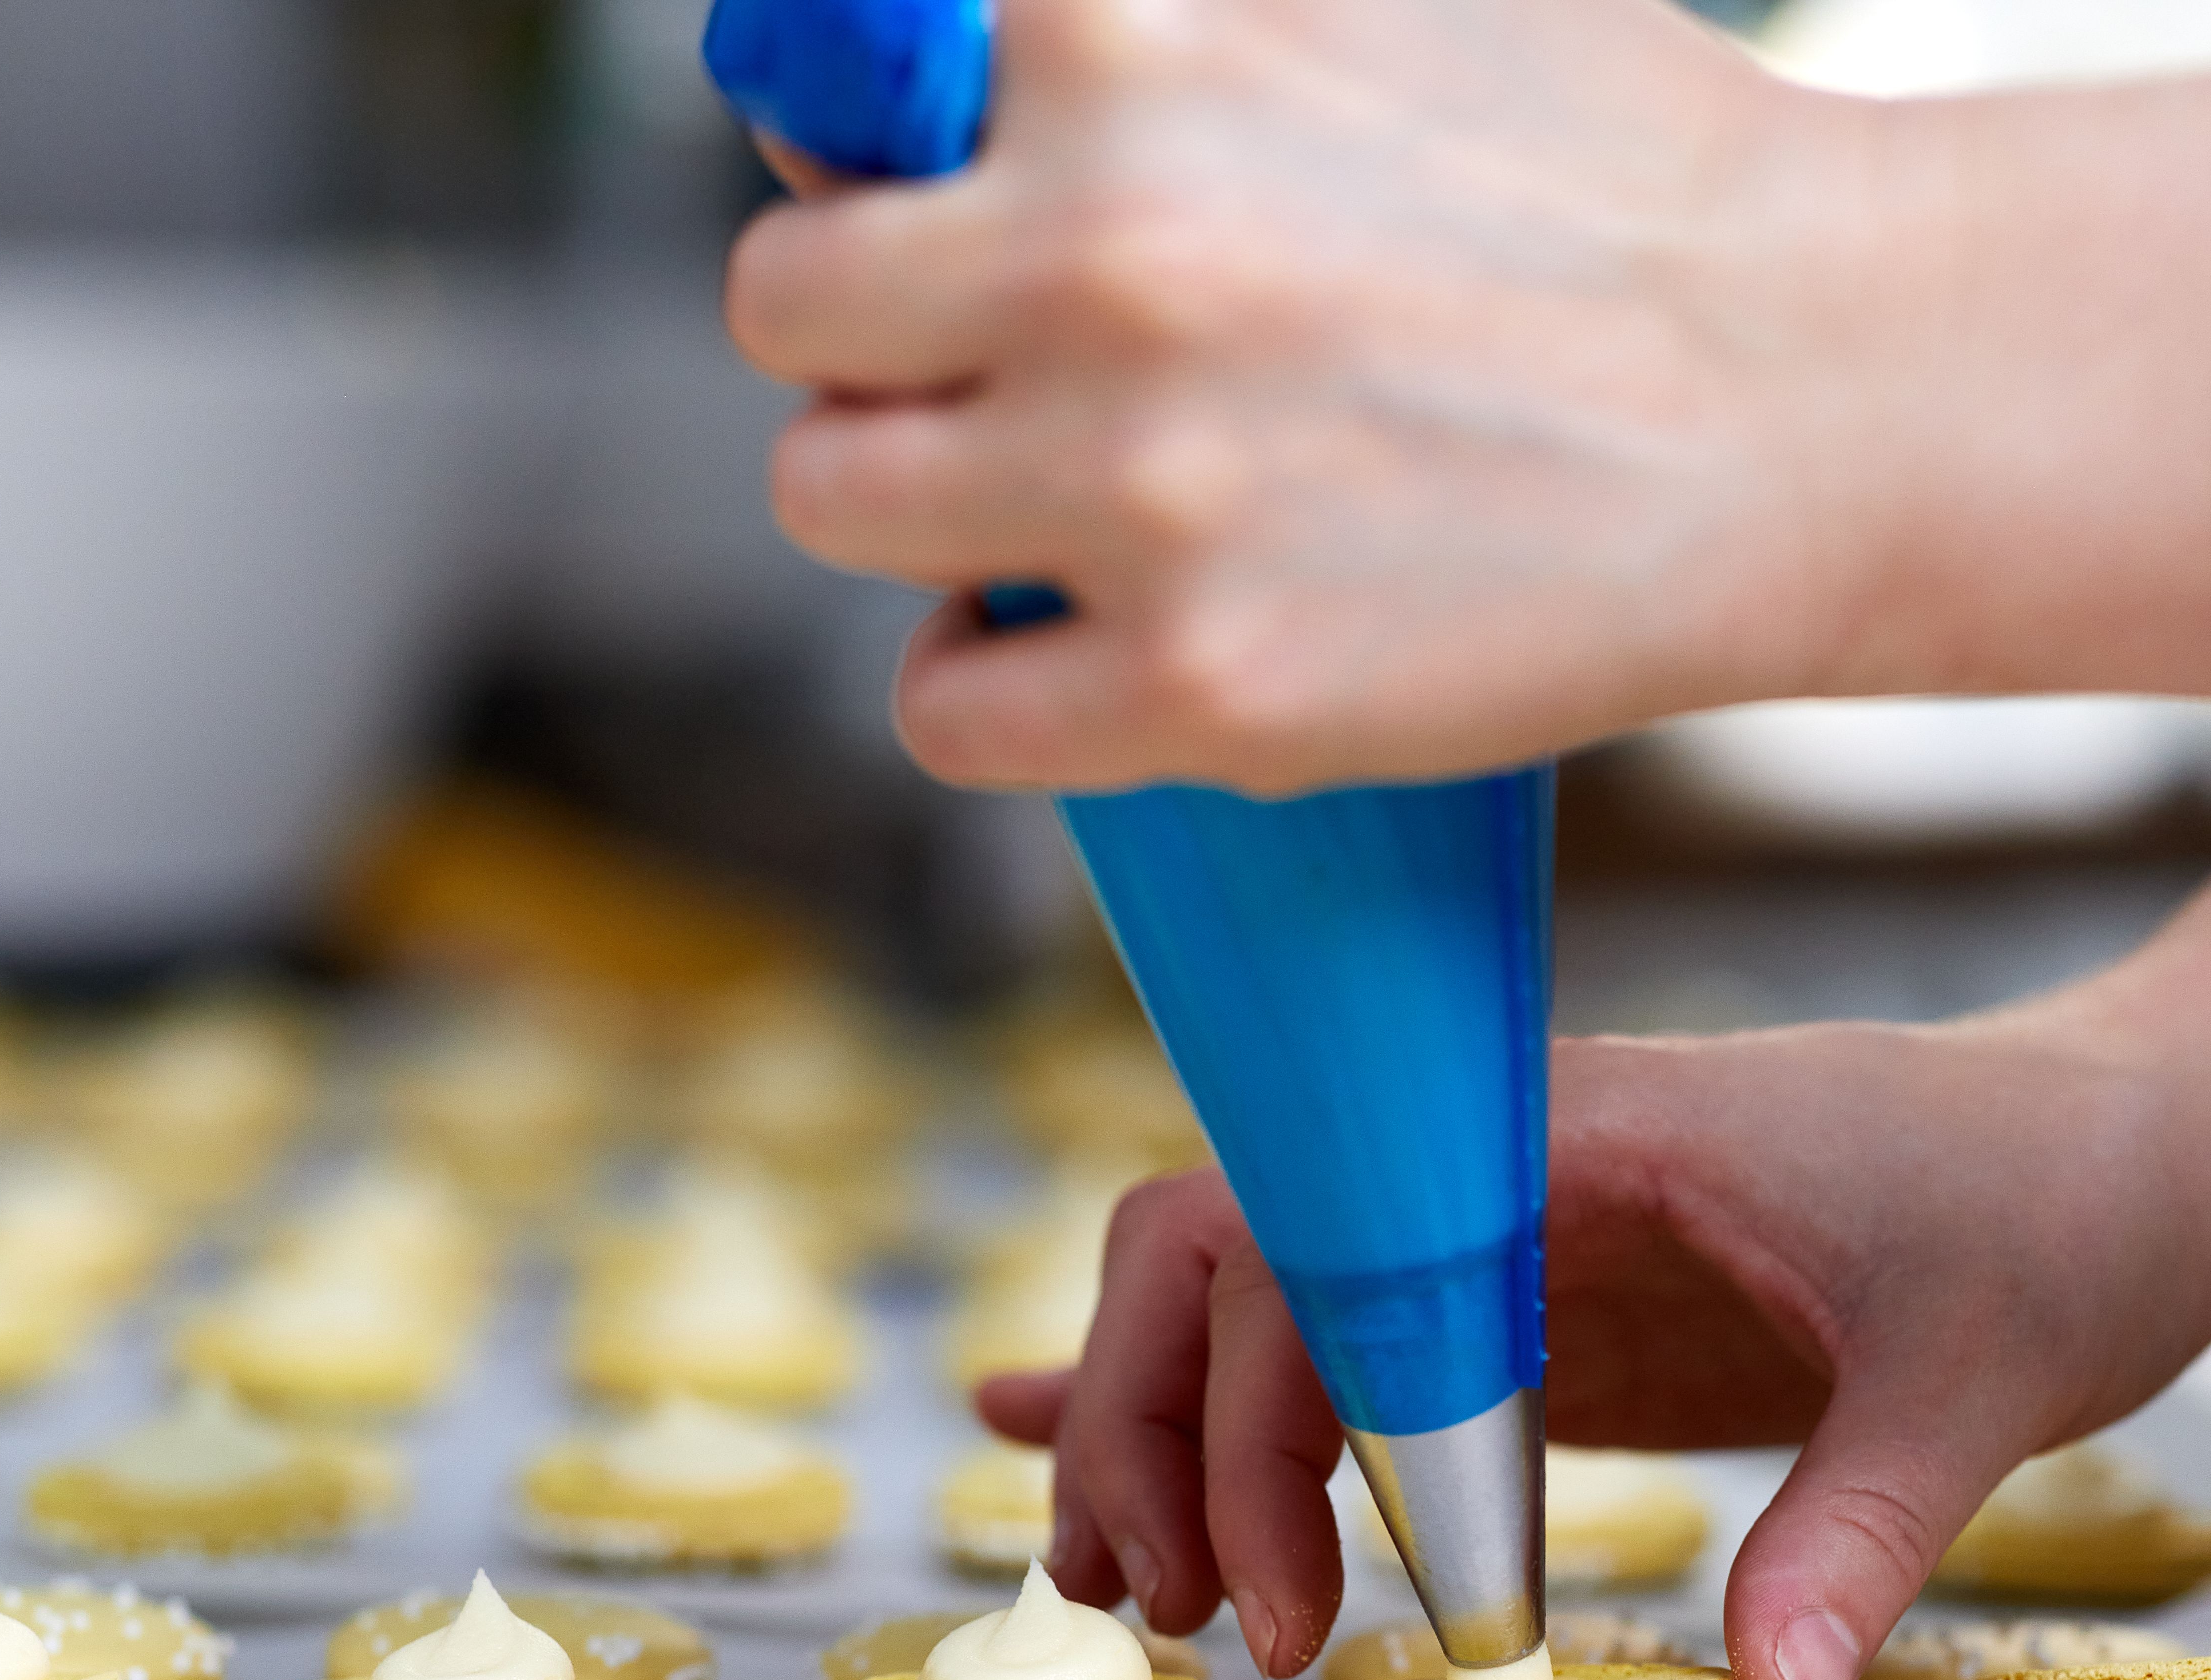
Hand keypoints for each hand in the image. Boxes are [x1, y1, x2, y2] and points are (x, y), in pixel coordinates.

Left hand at [727, 0, 2210, 793]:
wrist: (1795, 386)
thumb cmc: (1590, 175)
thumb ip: (1134, 18)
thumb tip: (924, 63)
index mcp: (1116, 25)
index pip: (828, 87)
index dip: (876, 163)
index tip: (944, 218)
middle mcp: (1100, 245)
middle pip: (785, 307)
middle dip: (872, 345)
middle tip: (996, 380)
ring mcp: (1141, 482)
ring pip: (832, 501)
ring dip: (916, 513)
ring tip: (1050, 511)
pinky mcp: (1199, 682)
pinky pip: (942, 709)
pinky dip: (987, 687)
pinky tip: (1082, 645)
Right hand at [981, 890, 2210, 1679]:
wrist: (2115, 1152)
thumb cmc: (2051, 1211)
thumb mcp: (1976, 1372)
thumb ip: (1864, 1527)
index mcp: (1577, 1136)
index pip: (1313, 1246)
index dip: (1252, 1427)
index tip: (1288, 1603)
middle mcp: (1499, 1170)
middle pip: (1215, 1257)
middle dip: (1157, 1432)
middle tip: (1184, 1616)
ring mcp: (1497, 1239)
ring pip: (1240, 1298)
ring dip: (1158, 1431)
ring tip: (1135, 1588)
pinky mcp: (1522, 1313)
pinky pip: (1328, 1346)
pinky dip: (1211, 1409)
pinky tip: (1105, 1477)